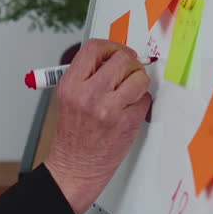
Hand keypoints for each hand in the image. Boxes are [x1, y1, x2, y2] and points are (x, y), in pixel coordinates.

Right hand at [44, 39, 152, 213]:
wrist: (75, 167)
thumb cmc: (72, 135)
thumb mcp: (67, 98)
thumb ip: (87, 75)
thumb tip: (112, 57)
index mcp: (71, 85)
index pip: (94, 49)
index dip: (110, 46)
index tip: (116, 52)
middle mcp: (89, 95)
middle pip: (122, 59)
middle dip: (129, 62)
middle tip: (128, 69)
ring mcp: (110, 110)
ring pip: (139, 78)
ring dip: (138, 82)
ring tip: (129, 91)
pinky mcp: (127, 123)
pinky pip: (145, 100)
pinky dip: (141, 103)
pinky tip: (129, 110)